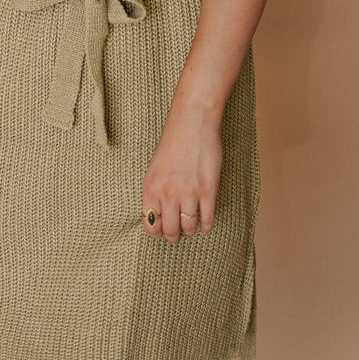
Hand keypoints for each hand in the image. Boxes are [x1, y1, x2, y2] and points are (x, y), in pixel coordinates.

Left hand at [142, 116, 222, 243]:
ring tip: (192, 228)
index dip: (156, 233)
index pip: (150, 224)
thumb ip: (155, 191)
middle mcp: (167, 194)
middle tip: (177, 236)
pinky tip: (205, 225)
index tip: (161, 233)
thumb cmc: (173, 142)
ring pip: (189, 227)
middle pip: (170, 230)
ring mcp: (188, 193)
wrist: (192, 123)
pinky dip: (206, 226)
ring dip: (191, 230)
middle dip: (173, 236)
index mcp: (151, 188)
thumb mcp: (155, 168)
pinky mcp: (207, 190)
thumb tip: (157, 214)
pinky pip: (207, 219)